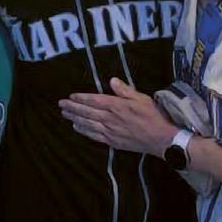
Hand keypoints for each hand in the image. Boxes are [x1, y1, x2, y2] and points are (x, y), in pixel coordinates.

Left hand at [59, 77, 175, 156]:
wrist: (160, 139)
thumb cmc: (153, 116)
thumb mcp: (141, 98)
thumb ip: (125, 90)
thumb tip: (112, 80)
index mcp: (117, 106)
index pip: (94, 100)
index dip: (81, 98)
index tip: (70, 96)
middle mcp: (110, 118)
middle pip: (87, 112)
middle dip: (73, 107)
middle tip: (61, 104)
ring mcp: (110, 131)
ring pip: (87, 124)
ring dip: (75, 118)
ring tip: (65, 114)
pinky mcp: (112, 141)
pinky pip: (93, 135)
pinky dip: (83, 130)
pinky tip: (76, 127)